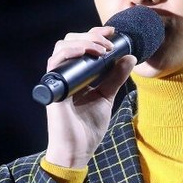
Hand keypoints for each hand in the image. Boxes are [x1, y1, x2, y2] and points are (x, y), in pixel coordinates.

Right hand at [44, 26, 135, 167]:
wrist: (78, 150)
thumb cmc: (88, 127)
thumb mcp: (106, 97)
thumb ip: (116, 78)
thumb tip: (129, 57)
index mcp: (77, 74)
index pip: (81, 45)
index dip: (95, 34)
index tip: (113, 32)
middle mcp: (66, 74)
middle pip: (70, 41)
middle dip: (91, 35)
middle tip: (109, 42)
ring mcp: (58, 80)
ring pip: (62, 46)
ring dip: (83, 42)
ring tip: (102, 48)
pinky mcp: (54, 88)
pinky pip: (55, 63)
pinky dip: (70, 53)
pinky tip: (85, 53)